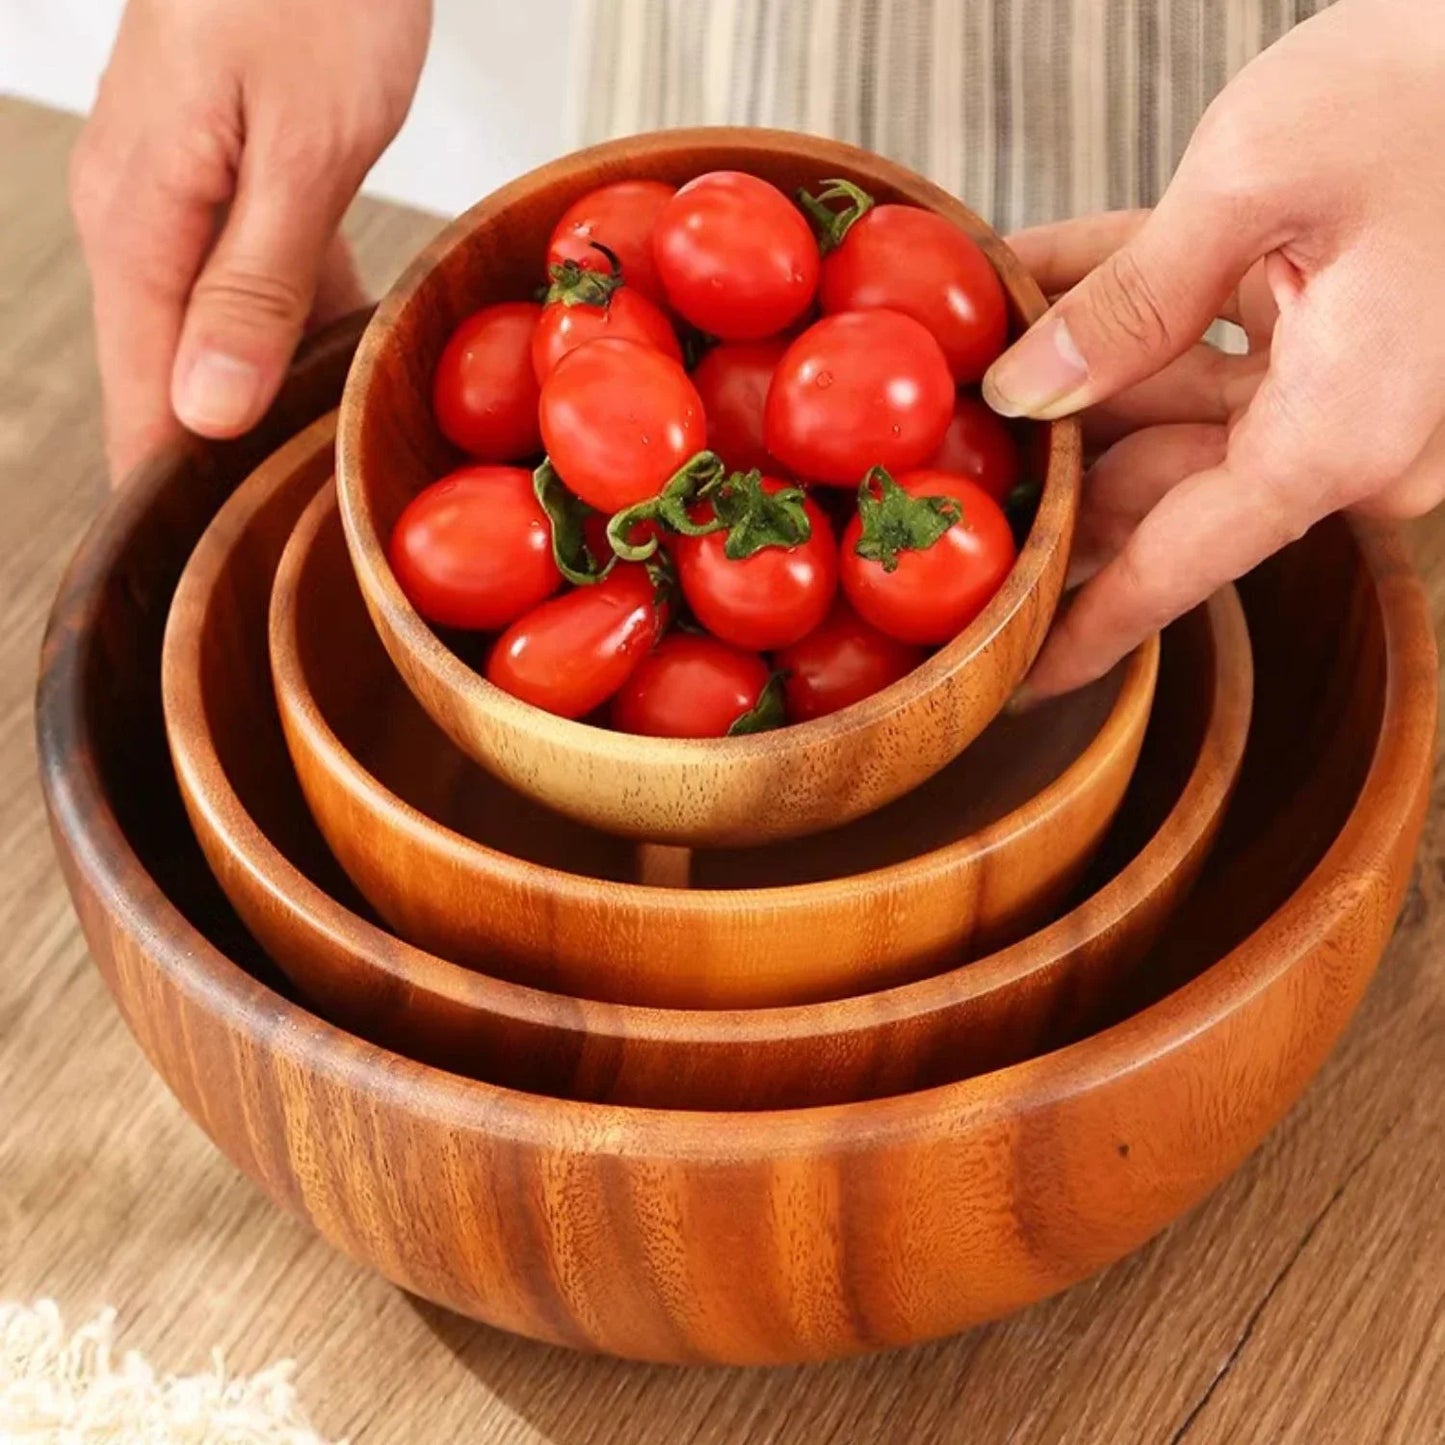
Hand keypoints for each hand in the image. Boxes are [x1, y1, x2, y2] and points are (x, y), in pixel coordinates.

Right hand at [70, 0, 431, 482]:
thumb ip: (249, 284)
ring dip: (273, 398)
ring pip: (217, 341)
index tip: (225, 573)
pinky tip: (349, 360)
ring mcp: (179, 202)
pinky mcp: (224, 182)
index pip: (141, 406)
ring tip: (340, 462)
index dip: (182, 496)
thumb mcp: (301, 147)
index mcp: (141, 227)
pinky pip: (251, 286)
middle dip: (236, 459)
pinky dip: (298, 330)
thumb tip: (202, 409)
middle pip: (174, 385)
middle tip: (311, 527)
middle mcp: (141, 222)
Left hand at [983, 0, 1444, 700]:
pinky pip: (1209, 346)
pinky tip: (1030, 277)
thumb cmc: (1434, 86)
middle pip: (1160, 491)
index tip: (1012, 675)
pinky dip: (1125, 312)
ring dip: (1072, 372)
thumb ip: (1128, 306)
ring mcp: (1349, 392)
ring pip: (1171, 417)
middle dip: (1051, 461)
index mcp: (1339, 437)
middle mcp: (1351, 439)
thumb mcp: (1255, 184)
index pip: (1178, 568)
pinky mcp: (1340, 337)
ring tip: (970, 338)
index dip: (1084, 625)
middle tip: (943, 449)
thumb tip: (1026, 394)